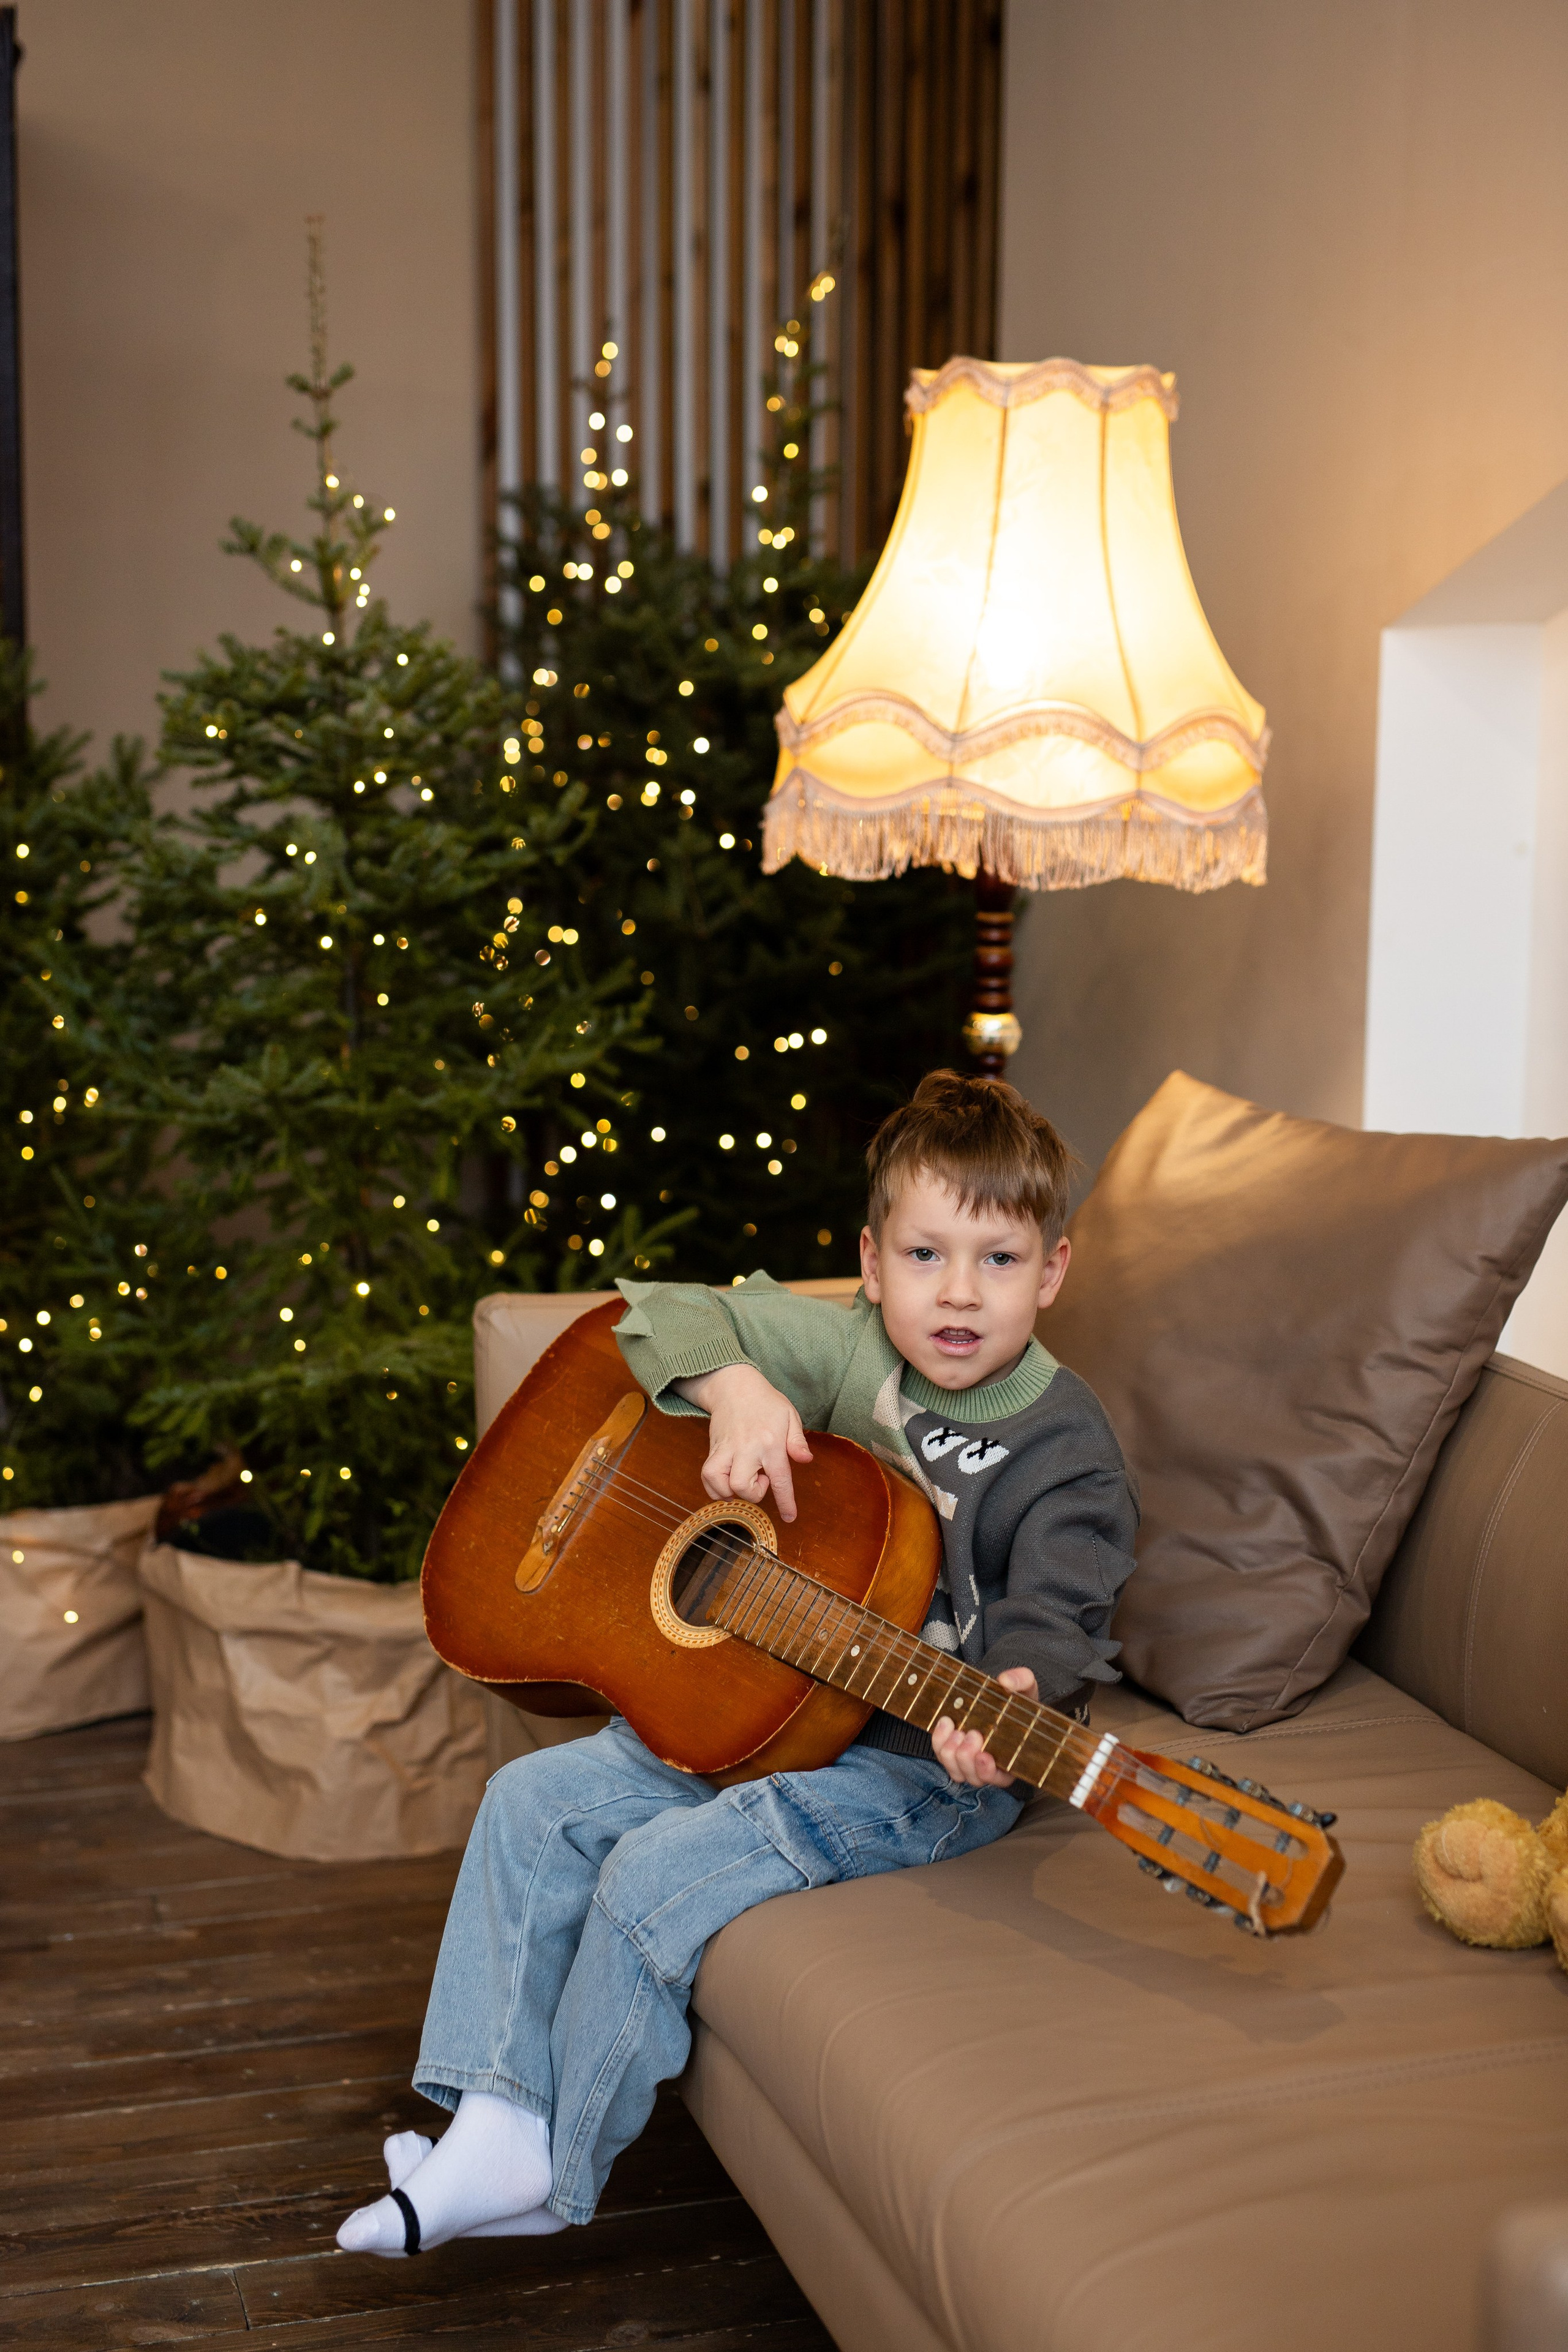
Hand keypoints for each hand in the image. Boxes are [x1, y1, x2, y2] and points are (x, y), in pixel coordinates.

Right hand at [676, 1363, 814, 1523]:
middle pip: (743, 1485)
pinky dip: (714, 1488)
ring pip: (719, 1482)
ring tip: (741, 1483)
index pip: (779, 1479)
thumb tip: (806, 1460)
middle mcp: (746, 1448)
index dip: (785, 1502)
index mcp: (770, 1443)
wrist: (734, 1386)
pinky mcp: (713, 1449)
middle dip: (753, 1493)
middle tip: (761, 1479)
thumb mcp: (790, 1416)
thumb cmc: (766, 1402)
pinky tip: (726, 1484)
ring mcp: (726, 1449)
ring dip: (730, 1492)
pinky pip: (707, 1476)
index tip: (789, 1517)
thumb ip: (798, 1441)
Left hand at [932, 1666, 1038, 1786]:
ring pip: (956, 1771)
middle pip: (974, 1777)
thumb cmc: (1016, 1696)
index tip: (984, 1756)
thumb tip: (1004, 1681)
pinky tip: (945, 1723)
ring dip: (952, 1753)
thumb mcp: (1025, 1685)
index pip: (1000, 1778)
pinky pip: (941, 1755)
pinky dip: (939, 1742)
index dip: (989, 1772)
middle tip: (972, 1734)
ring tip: (956, 1730)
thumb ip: (1020, 1680)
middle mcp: (990, 1765)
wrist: (998, 1694)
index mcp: (1012, 1758)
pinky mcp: (953, 1750)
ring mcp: (969, 1760)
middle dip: (968, 1758)